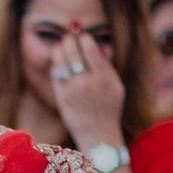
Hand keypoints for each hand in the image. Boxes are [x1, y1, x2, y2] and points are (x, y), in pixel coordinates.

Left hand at [50, 33, 125, 150]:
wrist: (98, 135)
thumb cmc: (109, 110)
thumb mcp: (117, 88)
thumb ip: (107, 68)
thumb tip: (98, 47)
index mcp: (103, 78)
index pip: (90, 51)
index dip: (84, 40)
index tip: (82, 37)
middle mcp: (87, 83)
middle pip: (73, 54)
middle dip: (69, 43)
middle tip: (67, 39)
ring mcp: (73, 91)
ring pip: (61, 64)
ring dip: (58, 52)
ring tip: (59, 47)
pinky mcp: (62, 98)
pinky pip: (56, 77)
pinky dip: (55, 67)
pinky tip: (57, 63)